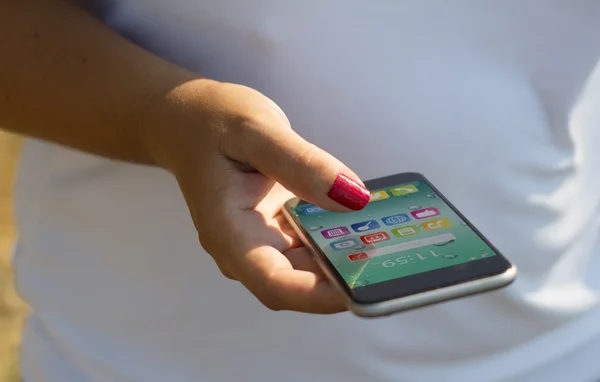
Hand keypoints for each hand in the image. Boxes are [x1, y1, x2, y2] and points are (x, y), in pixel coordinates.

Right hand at [147, 80, 369, 312]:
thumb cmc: (212, 121)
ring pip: (310, 268)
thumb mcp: (256, 131)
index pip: (276, 283)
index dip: (320, 296)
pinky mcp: (277, 228)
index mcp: (230, 232)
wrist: (189, 119)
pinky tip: (367, 224)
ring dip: (347, 260)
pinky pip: (312, 243)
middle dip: (344, 279)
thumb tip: (354, 199)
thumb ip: (303, 164)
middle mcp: (246, 247)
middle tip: (394, 265)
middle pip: (299, 282)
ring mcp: (262, 240)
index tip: (363, 288)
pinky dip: (339, 239)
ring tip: (391, 246)